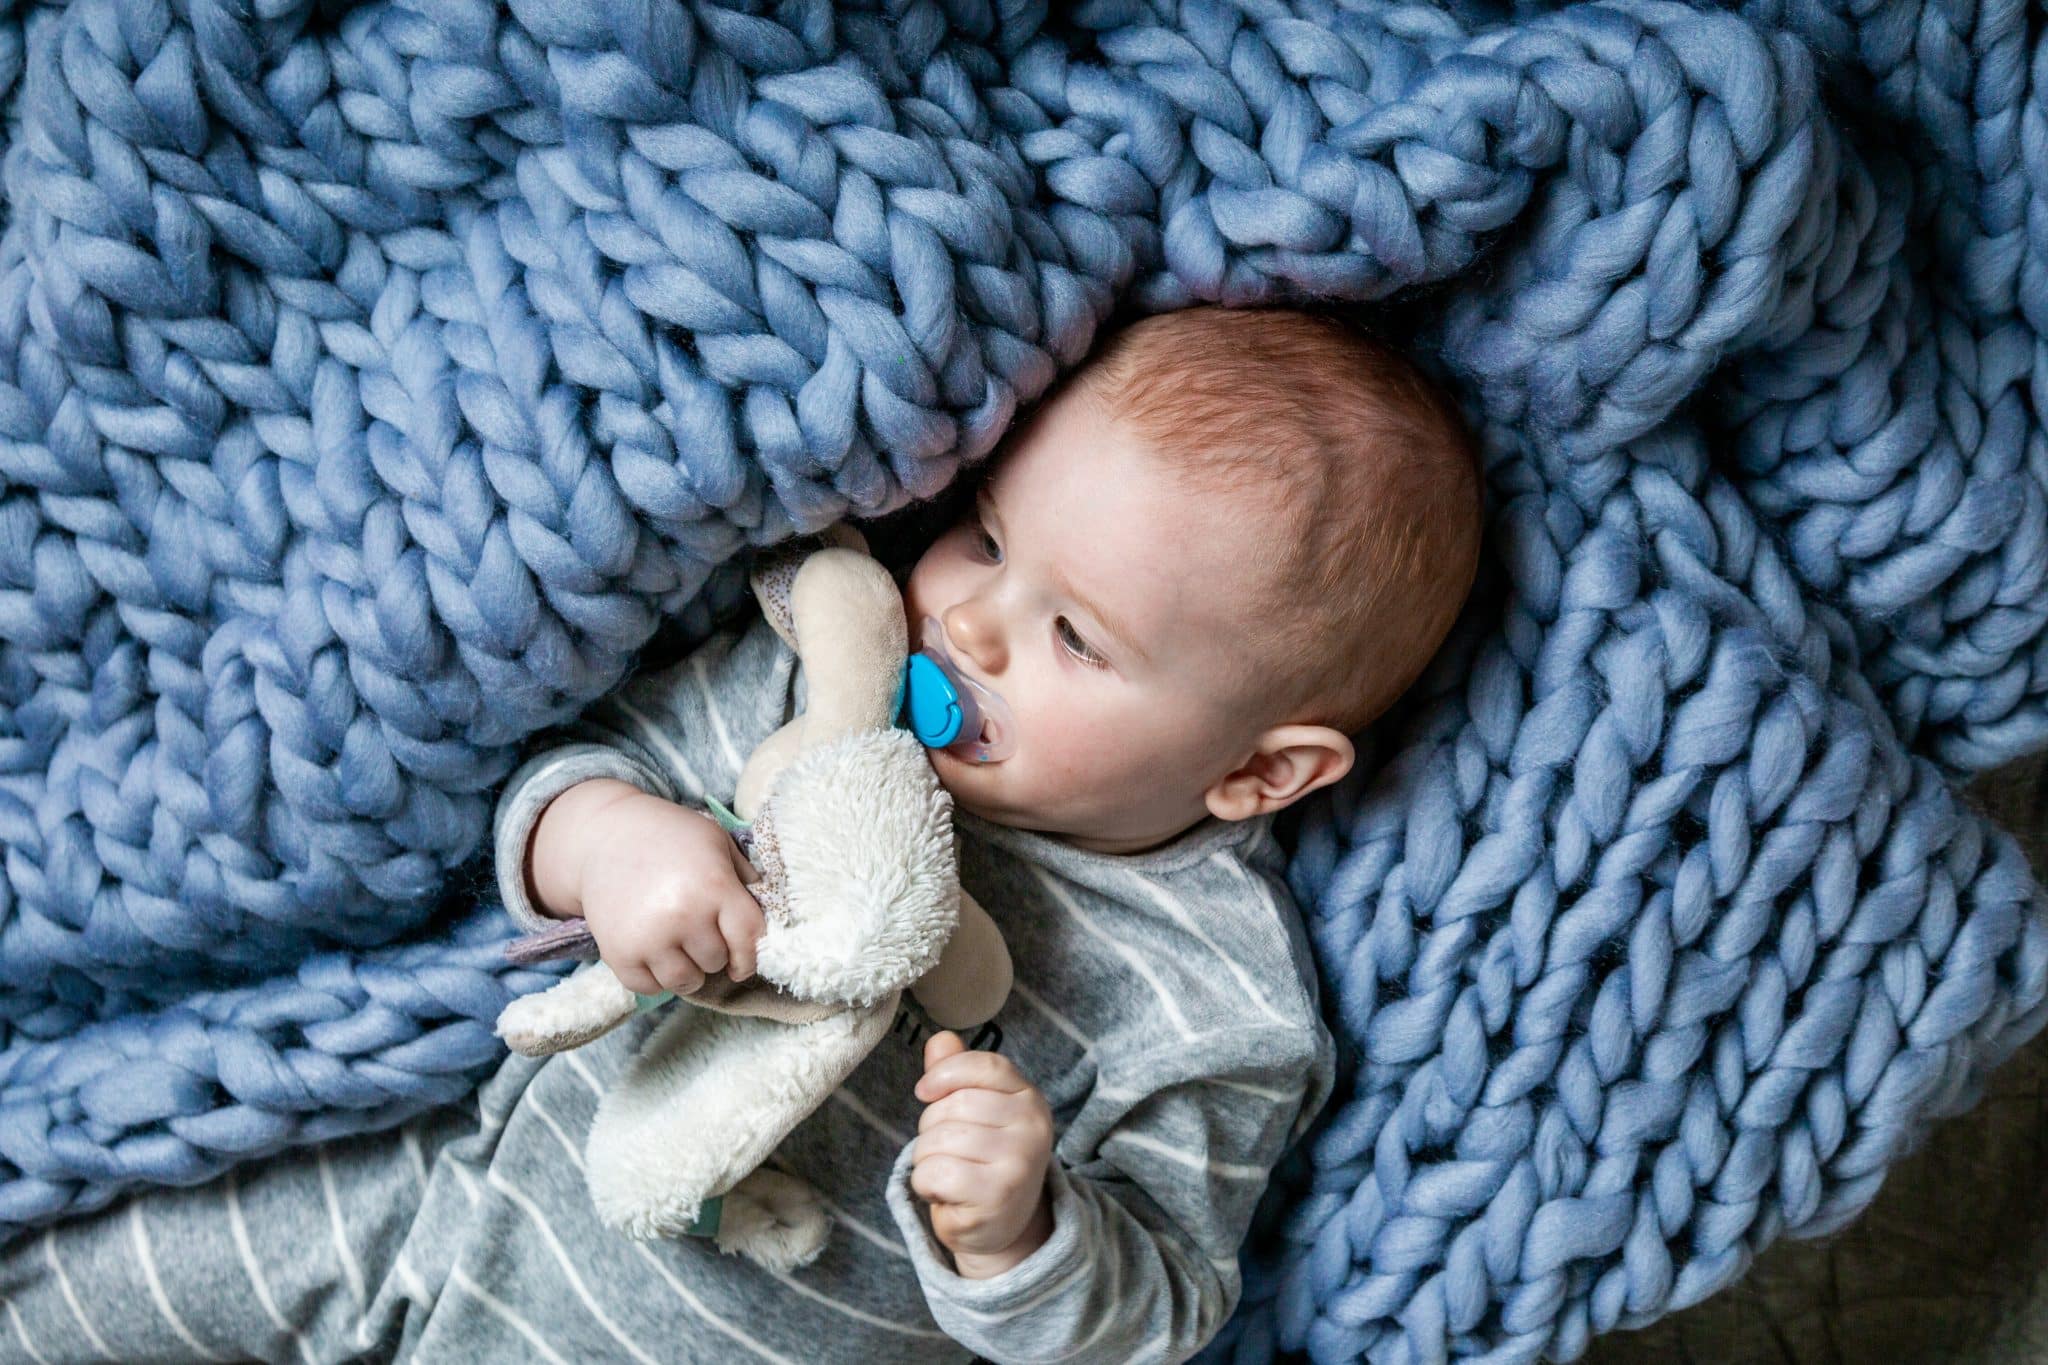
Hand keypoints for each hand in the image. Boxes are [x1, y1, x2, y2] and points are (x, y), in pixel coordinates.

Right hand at [530, 779, 764, 997]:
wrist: (603, 835)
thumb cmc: (669, 837)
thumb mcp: (716, 841)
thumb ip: (745, 877)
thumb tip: (769, 914)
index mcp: (714, 885)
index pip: (749, 939)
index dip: (751, 955)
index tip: (742, 961)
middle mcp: (683, 915)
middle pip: (717, 961)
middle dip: (713, 951)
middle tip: (696, 930)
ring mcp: (648, 937)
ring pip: (686, 981)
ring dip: (687, 969)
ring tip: (678, 943)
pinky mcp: (618, 954)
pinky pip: (650, 988)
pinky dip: (655, 976)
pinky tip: (654, 951)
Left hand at [910, 1031, 1054, 1278]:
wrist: (1001, 1225)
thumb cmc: (983, 1159)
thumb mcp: (977, 1112)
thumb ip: (958, 1074)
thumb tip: (939, 1039)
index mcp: (1030, 1099)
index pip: (985, 1067)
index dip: (946, 1073)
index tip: (925, 1091)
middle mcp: (1032, 1128)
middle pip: (953, 1105)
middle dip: (931, 1127)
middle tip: (947, 1151)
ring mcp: (1017, 1163)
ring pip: (938, 1140)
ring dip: (926, 1159)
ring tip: (948, 1174)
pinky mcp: (995, 1196)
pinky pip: (934, 1172)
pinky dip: (925, 1184)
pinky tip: (945, 1194)